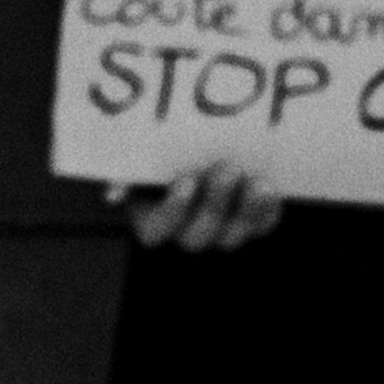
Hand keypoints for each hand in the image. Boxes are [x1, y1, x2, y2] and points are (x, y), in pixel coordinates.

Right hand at [116, 162, 284, 251]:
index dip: (173, 211)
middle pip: (198, 236)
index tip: (186, 183)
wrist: (207, 147)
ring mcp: (221, 232)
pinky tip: (270, 189)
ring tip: (255, 182)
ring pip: (232, 236)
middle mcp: (187, 232)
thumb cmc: (163, 153)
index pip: (157, 230)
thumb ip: (126, 174)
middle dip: (214, 204)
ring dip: (245, 211)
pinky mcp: (251, 222)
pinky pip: (261, 226)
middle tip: (226, 170)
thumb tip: (113, 194)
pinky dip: (266, 211)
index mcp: (153, 221)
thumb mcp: (141, 160)